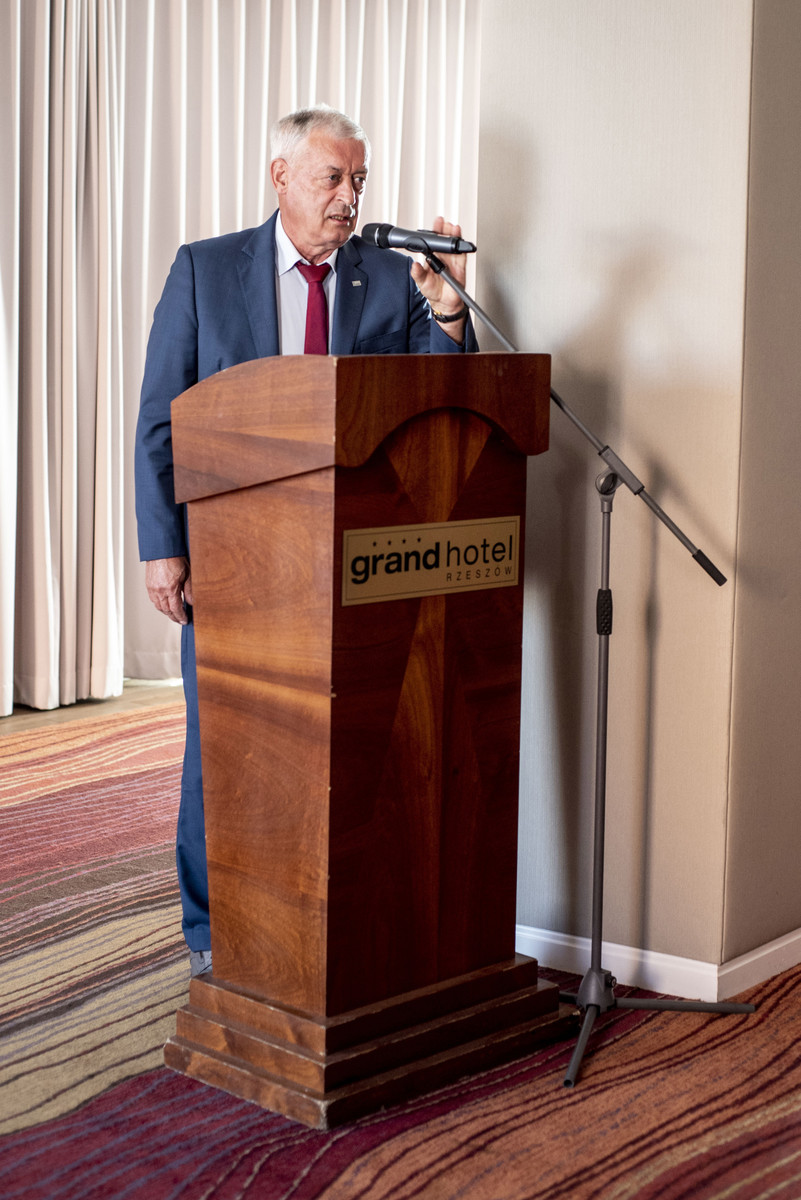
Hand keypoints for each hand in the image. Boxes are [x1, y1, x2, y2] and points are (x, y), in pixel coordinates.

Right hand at [145, 557, 192, 623]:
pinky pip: (153, 600)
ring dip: (166, 612)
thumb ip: (189, 590)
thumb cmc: (174, 558)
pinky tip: (164, 605)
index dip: (181, 616)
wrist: (162, 549)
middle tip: (180, 620)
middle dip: (173, 617)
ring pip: (158, 606)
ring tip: (173, 614)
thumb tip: (192, 602)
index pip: (176, 609)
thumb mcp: (188, 574)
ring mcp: (152, 588)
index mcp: (170, 588)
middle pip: (166, 610)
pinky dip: (159, 605)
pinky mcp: (148, 585)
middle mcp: (159, 590)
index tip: (184, 620)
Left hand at [409, 216, 467, 341]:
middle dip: (444, 229)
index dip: (433, 232)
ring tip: (452, 228)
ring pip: (453, 244)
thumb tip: (414, 265)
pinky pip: (462, 255)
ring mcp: (452, 260)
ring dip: (453, 235)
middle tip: (443, 223)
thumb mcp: (421, 283)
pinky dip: (462, 247)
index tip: (434, 224)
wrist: (445, 303)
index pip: (432, 242)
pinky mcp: (460, 266)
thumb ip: (417, 274)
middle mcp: (442, 256)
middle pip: (443, 239)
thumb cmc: (433, 291)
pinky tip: (460, 241)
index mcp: (432, 257)